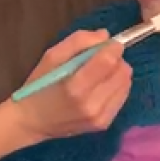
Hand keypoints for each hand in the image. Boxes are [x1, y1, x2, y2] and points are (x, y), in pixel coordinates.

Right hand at [14, 29, 131, 141]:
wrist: (33, 121)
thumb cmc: (39, 85)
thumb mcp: (51, 57)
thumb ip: (78, 42)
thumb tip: (105, 35)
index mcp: (75, 86)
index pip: (108, 62)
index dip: (113, 47)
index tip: (110, 42)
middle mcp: (91, 105)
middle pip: (122, 72)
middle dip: (116, 60)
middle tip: (101, 58)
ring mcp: (100, 117)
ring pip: (126, 84)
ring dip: (117, 73)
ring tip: (100, 73)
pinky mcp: (105, 124)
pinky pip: (123, 97)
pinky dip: (116, 86)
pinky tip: (102, 85)